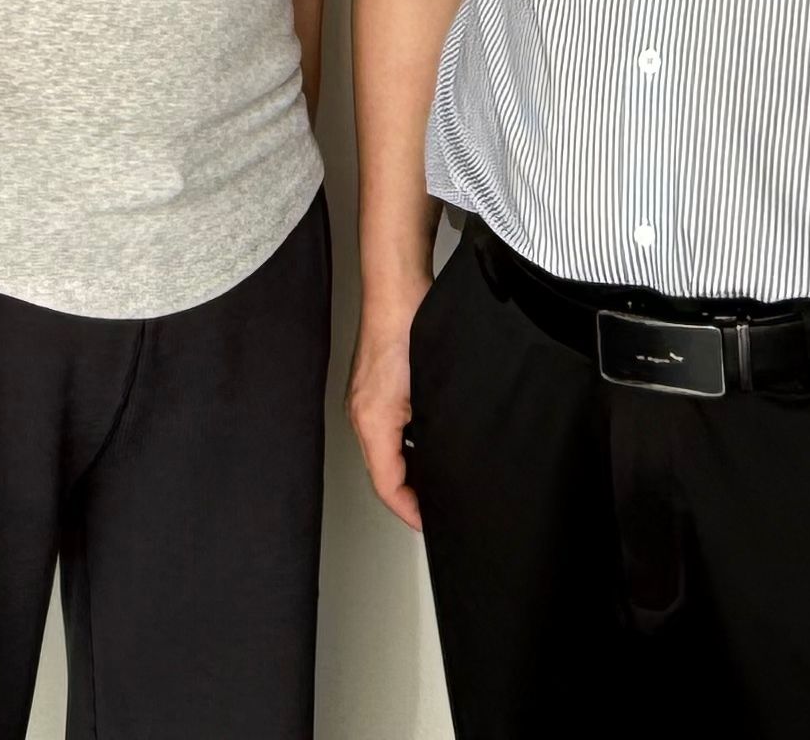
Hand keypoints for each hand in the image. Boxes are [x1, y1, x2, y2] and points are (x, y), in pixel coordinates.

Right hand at [347, 263, 429, 530]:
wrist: (397, 287)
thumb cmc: (408, 328)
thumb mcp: (429, 391)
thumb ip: (432, 432)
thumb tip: (447, 460)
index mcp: (372, 422)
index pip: (387, 485)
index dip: (410, 509)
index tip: (430, 522)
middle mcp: (362, 413)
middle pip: (382, 470)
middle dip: (409, 492)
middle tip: (436, 506)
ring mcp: (365, 398)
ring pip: (385, 448)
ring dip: (409, 465)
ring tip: (437, 478)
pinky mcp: (374, 384)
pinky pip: (387, 426)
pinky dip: (406, 441)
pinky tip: (430, 436)